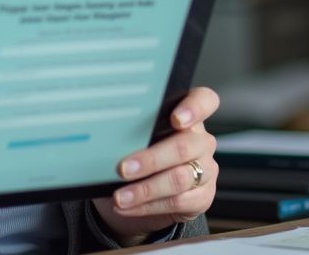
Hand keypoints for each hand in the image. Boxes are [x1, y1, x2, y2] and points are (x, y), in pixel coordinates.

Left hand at [91, 87, 219, 244]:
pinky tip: (128, 206)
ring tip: (120, 196)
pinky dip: (148, 206)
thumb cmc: (137, 156)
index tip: (176, 119)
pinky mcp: (202, 196)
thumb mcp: (134, 139)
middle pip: (184, 146)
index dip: (193, 108)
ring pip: (179, 178)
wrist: (144, 194)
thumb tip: (102, 131)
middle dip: (151, 159)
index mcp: (187, 117)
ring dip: (145, 189)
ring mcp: (206, 169)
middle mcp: (201, 141)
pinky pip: (178, 202)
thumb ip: (130, 130)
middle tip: (124, 168)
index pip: (204, 101)